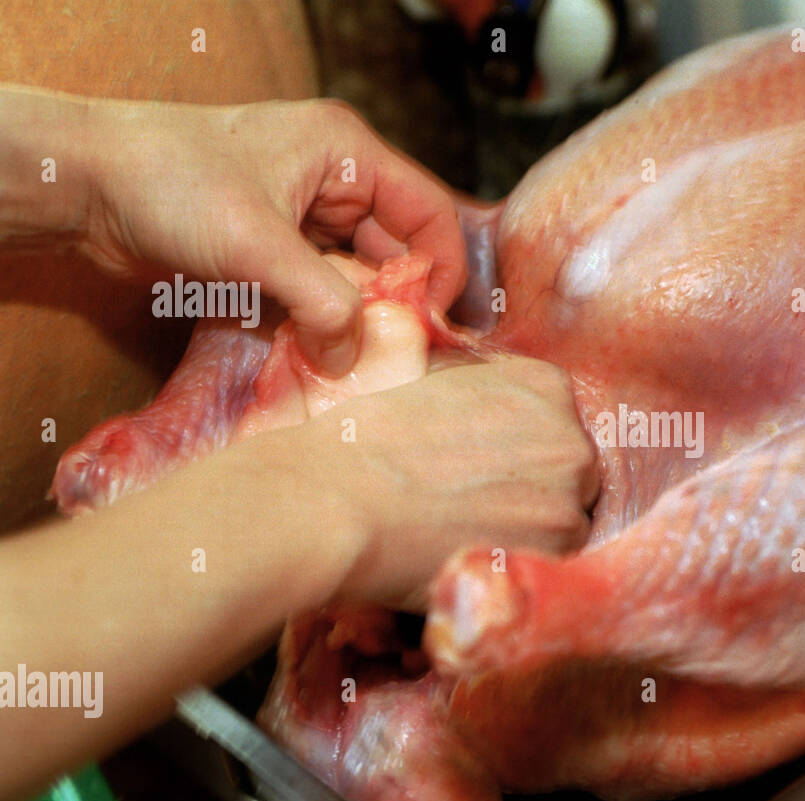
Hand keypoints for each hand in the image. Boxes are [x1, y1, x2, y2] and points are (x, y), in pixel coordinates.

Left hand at [78, 97, 466, 374]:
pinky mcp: (273, 249)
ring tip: (353, 363)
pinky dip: (320, 323)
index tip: (433, 329)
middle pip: (395, 253)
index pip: (429, 215)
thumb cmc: (170, 184)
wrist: (84, 186)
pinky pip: (318, 292)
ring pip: (357, 278)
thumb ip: (322, 302)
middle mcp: (335, 181)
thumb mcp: (258, 244)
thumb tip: (355, 360)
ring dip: (354, 320)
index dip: (441, 272)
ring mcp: (303, 216)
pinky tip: (318, 353)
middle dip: (393, 305)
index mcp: (347, 153)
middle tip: (391, 358)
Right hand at [290, 354, 599, 611]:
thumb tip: (487, 414)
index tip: (483, 467)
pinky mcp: (558, 547)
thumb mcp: (433, 384)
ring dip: (530, 531)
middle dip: (533, 489)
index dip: (518, 450)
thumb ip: (480, 393)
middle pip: (569, 472)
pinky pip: (556, 562)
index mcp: (544, 385)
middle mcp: (571, 434)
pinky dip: (522, 566)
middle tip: (476, 507)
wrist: (337, 503)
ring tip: (471, 537)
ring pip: (566, 519)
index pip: (554, 422)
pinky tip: (477, 559)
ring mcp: (570, 493)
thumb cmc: (365, 443)